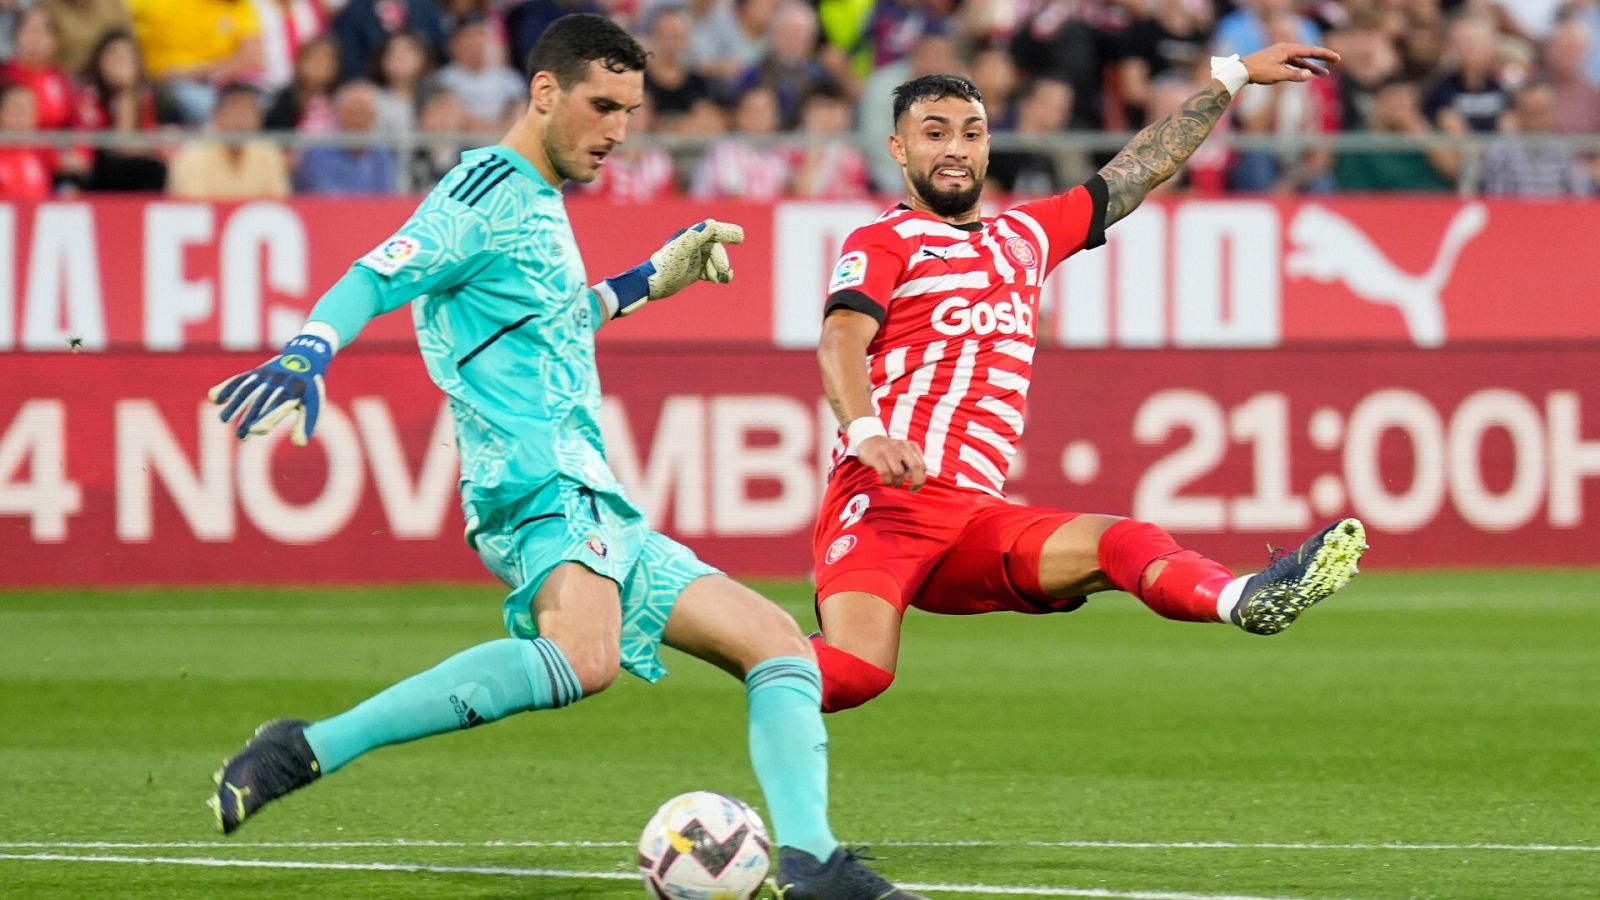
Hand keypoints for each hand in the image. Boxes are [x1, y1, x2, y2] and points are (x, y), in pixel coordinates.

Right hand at [208, 333, 331, 445]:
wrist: (306, 358)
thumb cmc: (309, 390)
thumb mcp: (313, 404)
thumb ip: (306, 423)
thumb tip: (300, 444)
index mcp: (295, 388)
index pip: (280, 404)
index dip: (268, 417)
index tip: (257, 431)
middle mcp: (279, 379)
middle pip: (261, 400)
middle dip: (250, 417)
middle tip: (241, 436)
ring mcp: (266, 375)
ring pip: (248, 389)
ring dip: (235, 404)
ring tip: (223, 420)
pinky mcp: (257, 372)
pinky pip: (240, 379)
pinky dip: (227, 387)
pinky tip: (215, 398)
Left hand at [604, 219, 744, 316]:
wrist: (651, 285)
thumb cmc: (664, 268)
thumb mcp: (679, 252)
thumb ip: (694, 237)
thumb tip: (711, 223)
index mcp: (690, 237)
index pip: (713, 230)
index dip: (728, 231)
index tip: (741, 237)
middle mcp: (693, 245)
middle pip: (716, 249)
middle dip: (722, 260)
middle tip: (725, 273)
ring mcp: (694, 258)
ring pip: (716, 261)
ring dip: (722, 269)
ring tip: (724, 279)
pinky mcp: (694, 270)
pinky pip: (712, 270)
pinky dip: (719, 275)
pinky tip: (722, 280)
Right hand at [856, 436, 925, 491]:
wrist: (868, 440)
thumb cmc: (889, 452)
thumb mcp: (904, 452)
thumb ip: (912, 462)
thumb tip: (918, 481)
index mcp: (911, 446)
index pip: (922, 465)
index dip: (921, 480)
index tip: (916, 488)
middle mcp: (902, 446)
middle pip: (916, 467)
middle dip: (916, 482)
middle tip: (911, 490)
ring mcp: (889, 451)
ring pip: (899, 472)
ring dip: (898, 482)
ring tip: (895, 484)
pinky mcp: (877, 456)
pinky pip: (885, 473)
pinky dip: (887, 481)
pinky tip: (886, 481)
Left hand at [1242, 43, 1340, 84]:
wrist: (1241, 70)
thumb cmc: (1259, 72)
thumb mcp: (1278, 75)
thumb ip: (1295, 75)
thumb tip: (1310, 76)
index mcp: (1287, 50)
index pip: (1310, 51)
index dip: (1324, 54)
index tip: (1336, 57)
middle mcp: (1286, 49)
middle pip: (1308, 53)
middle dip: (1322, 58)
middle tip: (1336, 60)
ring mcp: (1281, 54)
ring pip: (1300, 60)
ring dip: (1312, 67)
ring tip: (1324, 74)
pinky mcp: (1277, 60)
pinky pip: (1293, 63)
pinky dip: (1301, 69)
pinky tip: (1307, 74)